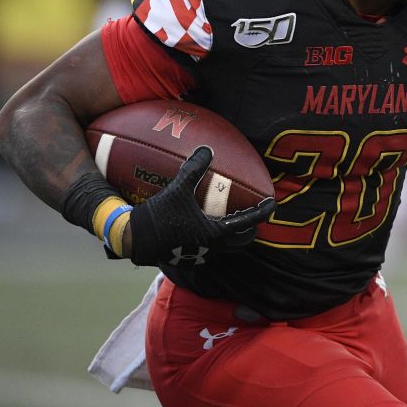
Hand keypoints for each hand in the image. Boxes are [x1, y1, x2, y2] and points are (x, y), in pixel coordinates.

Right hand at [127, 146, 275, 266]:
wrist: (135, 240)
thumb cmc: (159, 215)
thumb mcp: (178, 188)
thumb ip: (194, 168)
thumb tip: (207, 148)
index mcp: (215, 233)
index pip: (248, 222)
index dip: (262, 212)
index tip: (272, 204)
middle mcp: (212, 248)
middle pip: (242, 240)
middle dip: (251, 228)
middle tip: (253, 213)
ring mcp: (200, 255)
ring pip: (226, 247)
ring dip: (233, 234)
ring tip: (232, 218)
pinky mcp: (188, 257)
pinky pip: (210, 248)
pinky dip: (215, 237)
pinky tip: (205, 225)